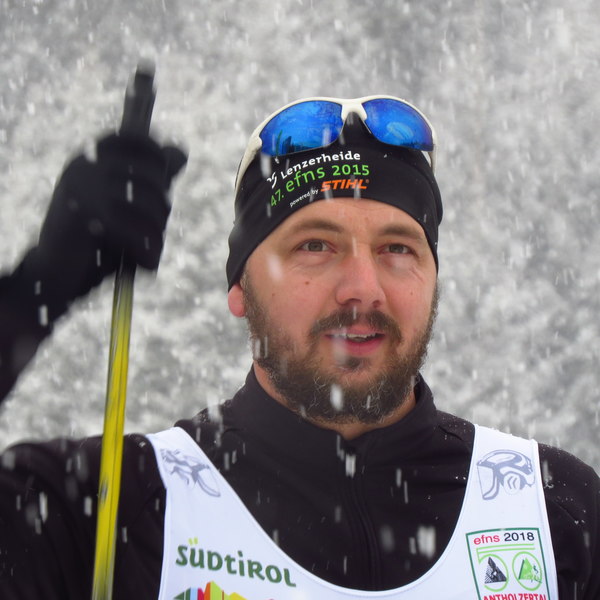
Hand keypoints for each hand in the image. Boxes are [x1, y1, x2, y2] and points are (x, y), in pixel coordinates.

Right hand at [20, 132, 186, 317]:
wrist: (52, 274)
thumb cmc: (93, 242)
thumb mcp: (123, 207)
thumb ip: (151, 180)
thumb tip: (181, 152)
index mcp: (91, 158)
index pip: (135, 140)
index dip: (158, 157)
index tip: (164, 182)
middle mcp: (85, 166)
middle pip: (150, 175)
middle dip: (162, 207)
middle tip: (157, 232)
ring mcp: (83, 187)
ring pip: (146, 203)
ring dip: (157, 232)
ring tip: (153, 252)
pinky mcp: (83, 215)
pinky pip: (133, 230)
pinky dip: (147, 251)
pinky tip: (147, 264)